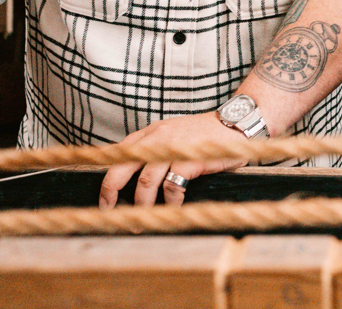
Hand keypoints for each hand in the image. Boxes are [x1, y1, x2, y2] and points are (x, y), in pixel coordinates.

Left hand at [98, 112, 250, 207]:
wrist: (236, 123)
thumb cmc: (206, 134)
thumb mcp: (174, 133)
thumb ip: (156, 148)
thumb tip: (135, 180)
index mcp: (151, 132)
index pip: (119, 153)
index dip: (108, 177)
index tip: (105, 197)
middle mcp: (157, 138)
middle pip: (122, 166)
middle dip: (111, 191)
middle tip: (108, 210)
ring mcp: (173, 147)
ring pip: (145, 181)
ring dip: (142, 204)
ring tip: (142, 220)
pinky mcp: (190, 158)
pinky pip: (173, 186)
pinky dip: (171, 201)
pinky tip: (174, 206)